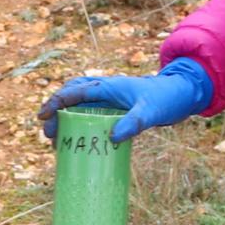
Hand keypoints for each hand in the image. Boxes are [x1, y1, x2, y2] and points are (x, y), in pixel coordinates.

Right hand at [36, 58, 214, 143]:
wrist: (180, 94)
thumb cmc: (165, 99)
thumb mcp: (151, 112)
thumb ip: (134, 123)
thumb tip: (112, 137)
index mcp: (108, 86)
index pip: (75, 91)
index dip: (56, 103)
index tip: (43, 117)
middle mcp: (103, 89)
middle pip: (70, 95)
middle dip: (55, 112)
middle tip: (48, 133)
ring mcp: (107, 99)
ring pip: (76, 104)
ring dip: (63, 118)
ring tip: (55, 139)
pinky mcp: (112, 108)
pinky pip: (87, 113)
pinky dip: (76, 123)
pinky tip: (74, 139)